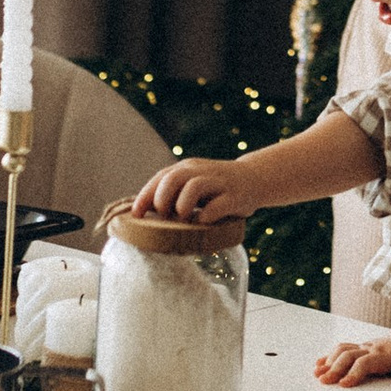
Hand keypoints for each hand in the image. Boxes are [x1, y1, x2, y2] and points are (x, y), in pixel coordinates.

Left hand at [131, 155, 260, 226]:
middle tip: (164, 216)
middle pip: (173, 178)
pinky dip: (206, 216)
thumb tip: (141, 214)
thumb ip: (172, 193)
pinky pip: (218, 205)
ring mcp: (219, 183)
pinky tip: (202, 222)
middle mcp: (201, 171)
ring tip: (183, 219)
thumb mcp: (192, 184)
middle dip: (162, 199)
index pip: (160, 178)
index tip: (135, 215)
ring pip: (194, 186)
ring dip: (183, 206)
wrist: (255, 178)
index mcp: (187, 168)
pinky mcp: (235, 196)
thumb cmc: (215, 189)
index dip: (145, 197)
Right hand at [314, 328, 390, 386]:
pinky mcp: (360, 347)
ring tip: (318, 373)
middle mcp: (371, 349)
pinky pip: (342, 348)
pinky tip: (320, 364)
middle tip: (324, 381)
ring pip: (342, 349)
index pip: (364, 363)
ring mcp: (364, 346)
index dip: (353, 373)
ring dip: (328, 361)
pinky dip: (329, 355)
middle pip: (348, 356)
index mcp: (383, 355)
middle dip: (334, 368)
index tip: (343, 384)